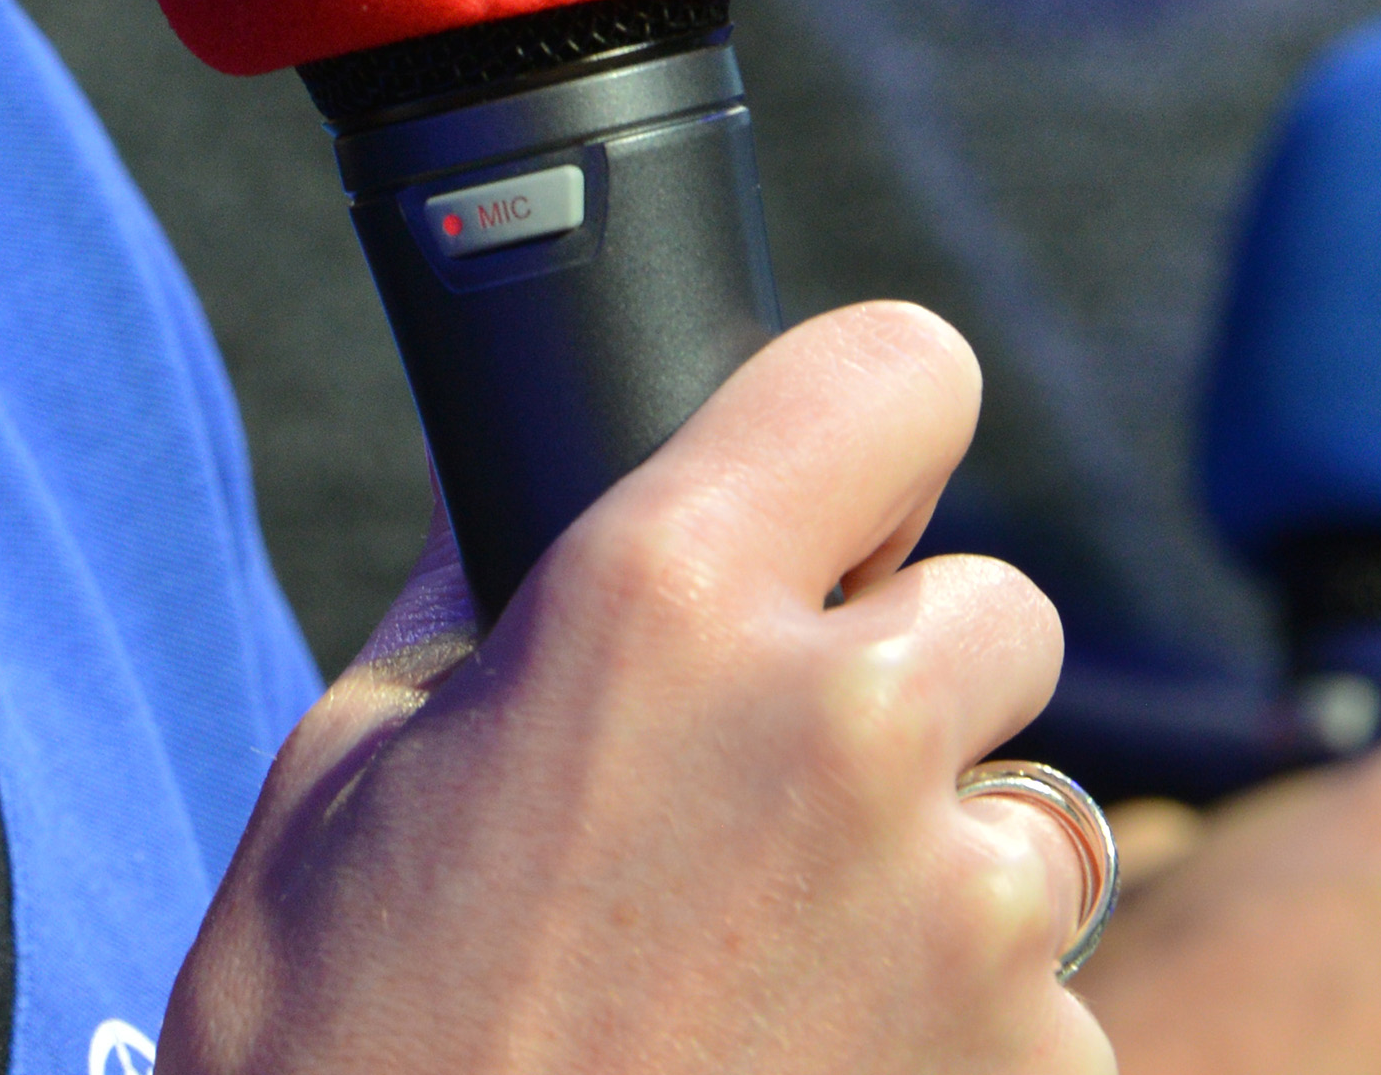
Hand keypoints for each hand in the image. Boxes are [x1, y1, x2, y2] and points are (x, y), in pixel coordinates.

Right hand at [158, 302, 1110, 1074]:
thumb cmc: (345, 1063)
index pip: (895, 373)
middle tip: (758, 810)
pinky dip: (954, 1045)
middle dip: (899, 686)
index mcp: (659, 598)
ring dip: (936, 884)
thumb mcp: (338, 787)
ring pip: (1029, 822)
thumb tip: (504, 485)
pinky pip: (1042, 1014)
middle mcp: (843, 726)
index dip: (866, 435)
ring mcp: (967, 918)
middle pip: (994, 607)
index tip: (841, 499)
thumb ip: (467, 609)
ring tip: (764, 992)